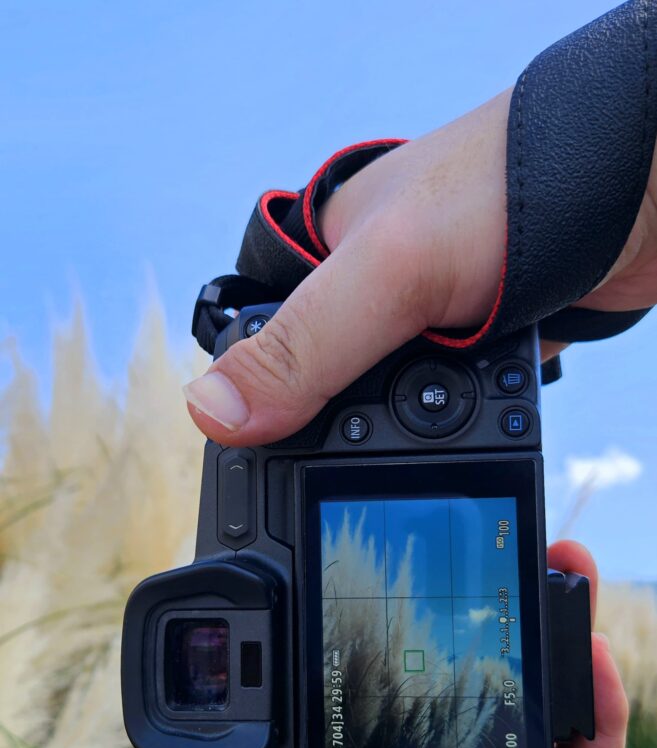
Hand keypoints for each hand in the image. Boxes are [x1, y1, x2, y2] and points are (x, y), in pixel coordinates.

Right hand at [182, 89, 656, 444]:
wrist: (640, 194)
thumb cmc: (510, 193)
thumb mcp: (387, 272)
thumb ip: (302, 345)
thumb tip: (210, 415)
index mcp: (319, 260)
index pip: (262, 349)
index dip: (267, 406)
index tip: (279, 463)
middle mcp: (366, 289)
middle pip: (327, 392)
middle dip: (352, 429)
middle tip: (381, 448)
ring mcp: (424, 320)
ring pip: (391, 411)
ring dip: (415, 433)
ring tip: (447, 430)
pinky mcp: (476, 346)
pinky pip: (449, 413)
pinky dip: (463, 428)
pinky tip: (478, 426)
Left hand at [196, 540, 627, 747]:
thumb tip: (226, 720)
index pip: (431, 699)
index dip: (443, 639)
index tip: (441, 576)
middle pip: (501, 696)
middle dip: (512, 621)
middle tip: (513, 554)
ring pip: (553, 718)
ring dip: (563, 640)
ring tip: (562, 568)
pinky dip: (598, 709)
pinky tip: (589, 647)